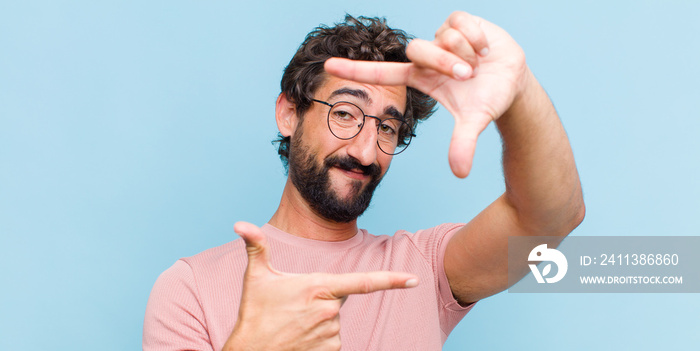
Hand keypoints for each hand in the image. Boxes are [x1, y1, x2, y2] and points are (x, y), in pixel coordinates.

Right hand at [223, 222, 418, 350]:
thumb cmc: (255, 313)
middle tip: (295, 306)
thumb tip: (239, 224)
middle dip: (322, 299)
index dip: (392, 281)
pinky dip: (319, 336)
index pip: (364, 282)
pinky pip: (333, 338)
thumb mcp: (256, 277)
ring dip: (319, 319)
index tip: (414, 280)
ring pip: (335, 319)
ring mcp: (331, 333)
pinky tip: (300, 336)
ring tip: (294, 323)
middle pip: (339, 298)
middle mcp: (330, 310)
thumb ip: (256, 246)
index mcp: (319, 287)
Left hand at [324, 11, 527, 177]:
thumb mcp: (474, 121)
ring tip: (478, 62)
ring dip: (465, 51)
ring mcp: (440, 37)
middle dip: (445, 62)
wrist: (511, 80)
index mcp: (419, 78)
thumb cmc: (486, 99)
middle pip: (419, 51)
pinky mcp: (457, 21)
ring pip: (442, 36)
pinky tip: (484, 48)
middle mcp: (425, 56)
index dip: (356, 70)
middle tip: (468, 74)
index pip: (380, 73)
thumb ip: (463, 144)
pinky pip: (459, 22)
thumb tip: (460, 173)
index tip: (328, 66)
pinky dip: (476, 36)